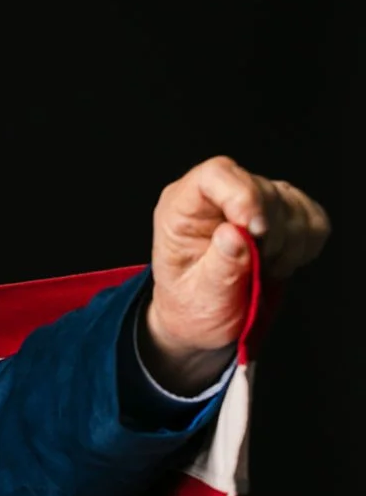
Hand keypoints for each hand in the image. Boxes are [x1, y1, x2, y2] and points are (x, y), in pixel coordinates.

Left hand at [142, 156, 329, 392]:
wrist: (205, 320)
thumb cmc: (193, 307)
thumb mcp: (199, 298)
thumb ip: (218, 268)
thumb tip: (235, 233)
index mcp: (182, 209)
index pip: (216, 175)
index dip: (243, 195)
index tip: (256, 231)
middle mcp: (216, 197)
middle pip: (262, 190)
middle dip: (271, 234)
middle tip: (258, 268)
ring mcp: (251, 201)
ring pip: (292, 204)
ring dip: (288, 245)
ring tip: (263, 271)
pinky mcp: (281, 213)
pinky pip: (312, 219)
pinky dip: (305, 246)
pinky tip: (279, 263)